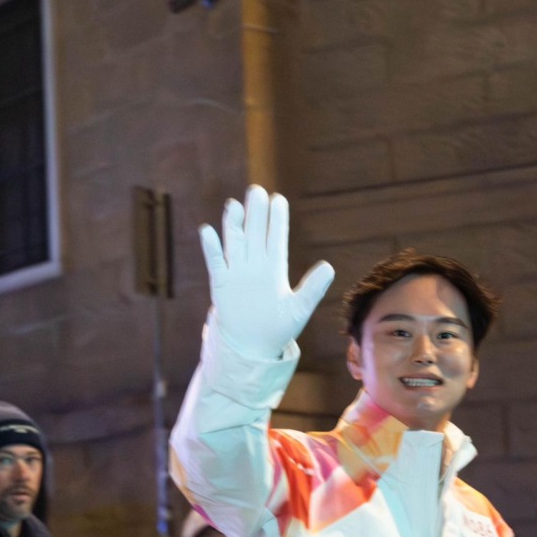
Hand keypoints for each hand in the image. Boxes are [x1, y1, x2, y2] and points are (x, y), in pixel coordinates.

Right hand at [200, 185, 334, 359]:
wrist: (254, 345)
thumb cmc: (279, 327)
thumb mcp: (300, 309)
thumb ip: (313, 288)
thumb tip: (329, 267)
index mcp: (275, 269)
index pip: (276, 238)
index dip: (276, 220)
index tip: (278, 199)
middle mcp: (255, 265)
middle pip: (255, 234)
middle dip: (256, 214)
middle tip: (257, 191)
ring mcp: (237, 272)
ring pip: (235, 243)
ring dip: (233, 225)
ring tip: (234, 205)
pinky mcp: (221, 284)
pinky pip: (216, 262)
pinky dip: (212, 248)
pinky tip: (207, 231)